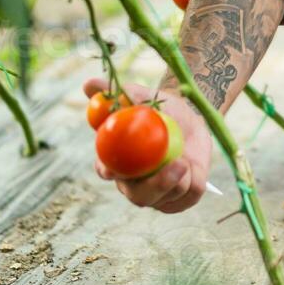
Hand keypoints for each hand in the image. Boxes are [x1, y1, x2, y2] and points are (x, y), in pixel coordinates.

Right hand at [82, 78, 212, 213]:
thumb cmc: (159, 109)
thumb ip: (116, 93)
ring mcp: (157, 195)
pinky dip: (194, 181)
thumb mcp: (141, 96)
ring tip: (185, 157)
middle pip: (138, 196)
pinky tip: (193, 164)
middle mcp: (133, 184)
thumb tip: (89, 85)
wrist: (189, 118)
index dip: (109, 170)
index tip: (117, 167)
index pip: (105, 170)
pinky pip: (189, 197)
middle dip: (156, 185)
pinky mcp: (180, 199)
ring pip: (166, 197)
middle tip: (177, 165)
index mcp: (115, 162)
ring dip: (180, 177)